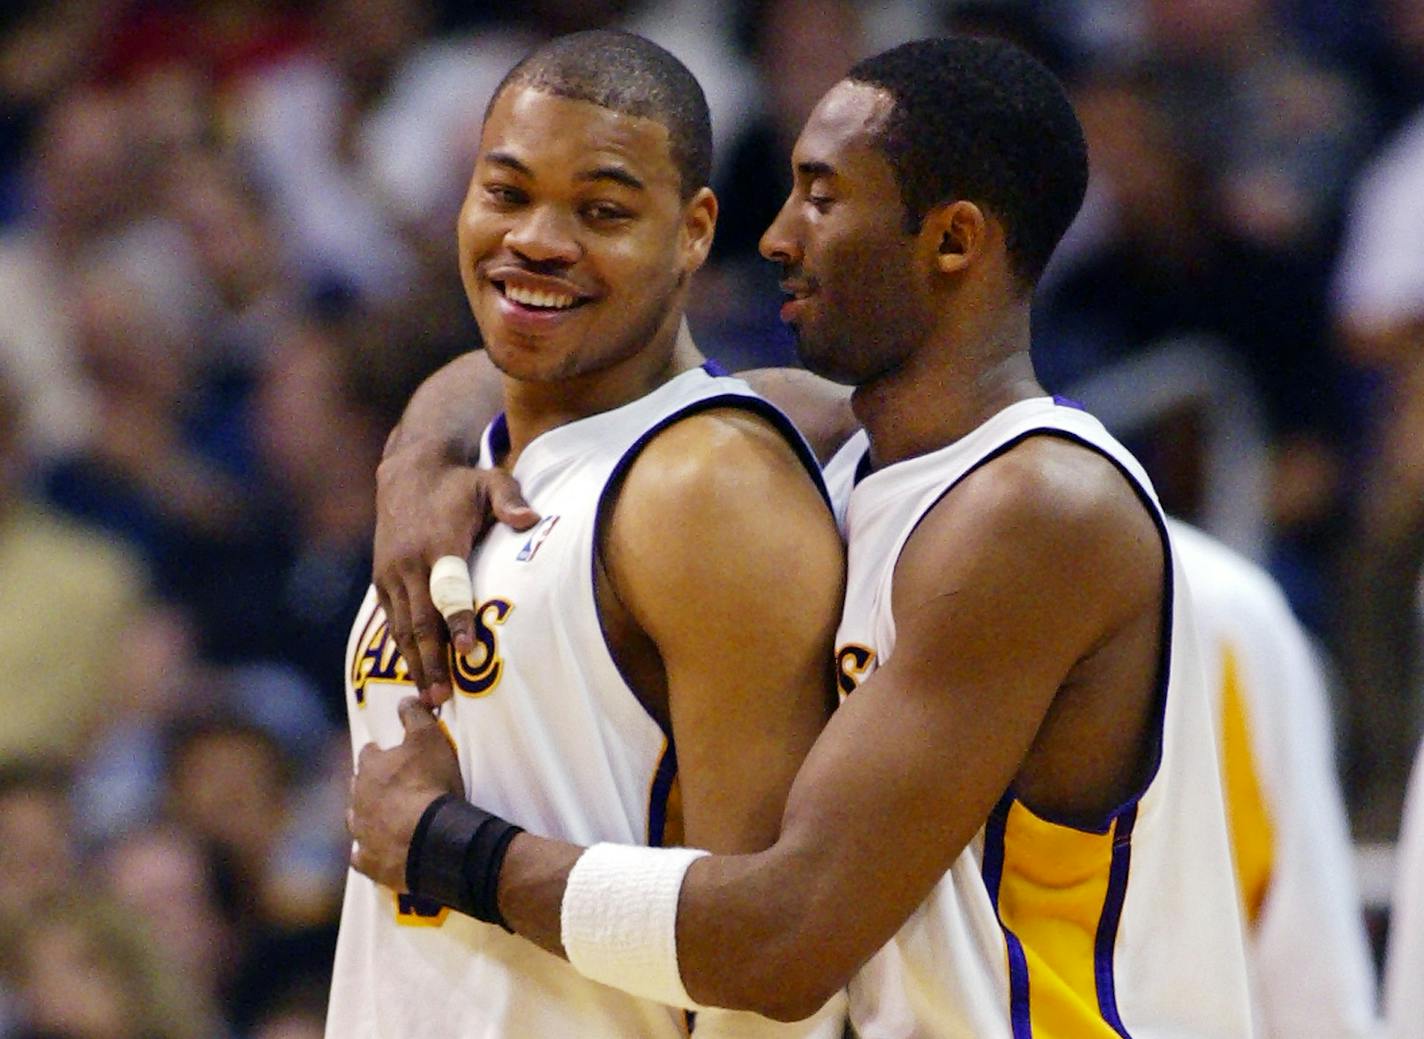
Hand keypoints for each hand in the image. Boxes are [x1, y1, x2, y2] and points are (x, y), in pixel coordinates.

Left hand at [348, 698, 465, 889]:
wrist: (429, 837)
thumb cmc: (430, 783)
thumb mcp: (429, 738)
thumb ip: (415, 715)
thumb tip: (404, 698)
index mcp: (371, 768)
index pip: (369, 754)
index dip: (378, 752)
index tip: (383, 752)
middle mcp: (358, 800)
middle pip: (359, 788)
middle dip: (369, 786)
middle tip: (388, 787)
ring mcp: (361, 834)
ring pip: (357, 822)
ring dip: (367, 818)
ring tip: (384, 819)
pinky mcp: (369, 863)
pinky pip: (362, 858)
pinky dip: (369, 854)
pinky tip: (377, 854)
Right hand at [373, 438, 537, 704]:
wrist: (408, 470)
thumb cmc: (460, 483)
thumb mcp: (490, 480)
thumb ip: (510, 499)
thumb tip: (531, 518)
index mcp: (439, 542)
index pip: (449, 588)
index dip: (458, 620)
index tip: (469, 651)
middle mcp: (409, 561)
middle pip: (420, 619)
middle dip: (431, 661)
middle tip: (443, 697)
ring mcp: (391, 572)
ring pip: (402, 626)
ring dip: (415, 663)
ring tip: (430, 698)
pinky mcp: (381, 578)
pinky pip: (392, 619)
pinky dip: (402, 647)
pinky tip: (414, 673)